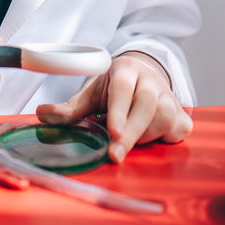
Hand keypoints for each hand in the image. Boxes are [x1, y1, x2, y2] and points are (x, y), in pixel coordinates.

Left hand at [36, 51, 192, 162]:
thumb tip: (42, 114)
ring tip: (128, 139)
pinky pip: (179, 130)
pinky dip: (166, 139)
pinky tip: (153, 139)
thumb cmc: (115, 89)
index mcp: (125, 70)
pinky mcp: (182, 114)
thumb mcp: (92, 94)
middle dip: (130, 133)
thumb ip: (70, 108)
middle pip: (145, 106)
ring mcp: (169, 96)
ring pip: (163, 118)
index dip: (118, 111)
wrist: (146, 78)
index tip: (112, 133)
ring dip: (144, 136)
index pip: (122, 89)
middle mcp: (150, 80)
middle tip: (114, 155)